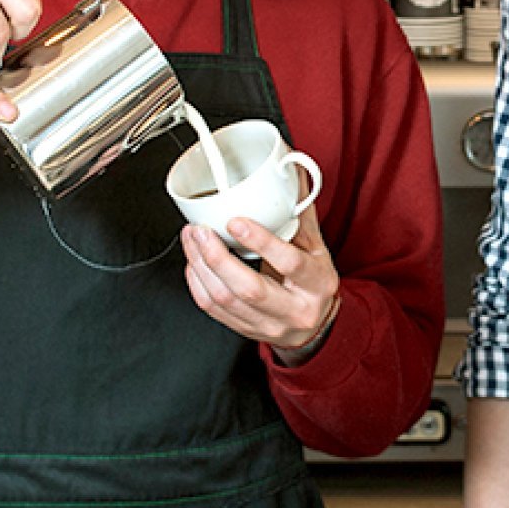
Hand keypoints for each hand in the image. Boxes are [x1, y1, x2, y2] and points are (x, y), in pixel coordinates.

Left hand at [180, 206, 340, 362]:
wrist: (313, 326)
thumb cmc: (313, 283)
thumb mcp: (317, 249)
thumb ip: (300, 215)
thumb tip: (292, 176)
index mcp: (317, 284)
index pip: (290, 263)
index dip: (261, 242)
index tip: (236, 222)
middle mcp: (294, 310)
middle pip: (249, 289)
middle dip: (217, 258)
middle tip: (200, 231)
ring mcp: (268, 325)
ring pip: (225, 300)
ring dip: (201, 267)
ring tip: (192, 240)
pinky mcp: (246, 331)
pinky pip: (213, 310)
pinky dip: (198, 283)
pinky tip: (194, 263)